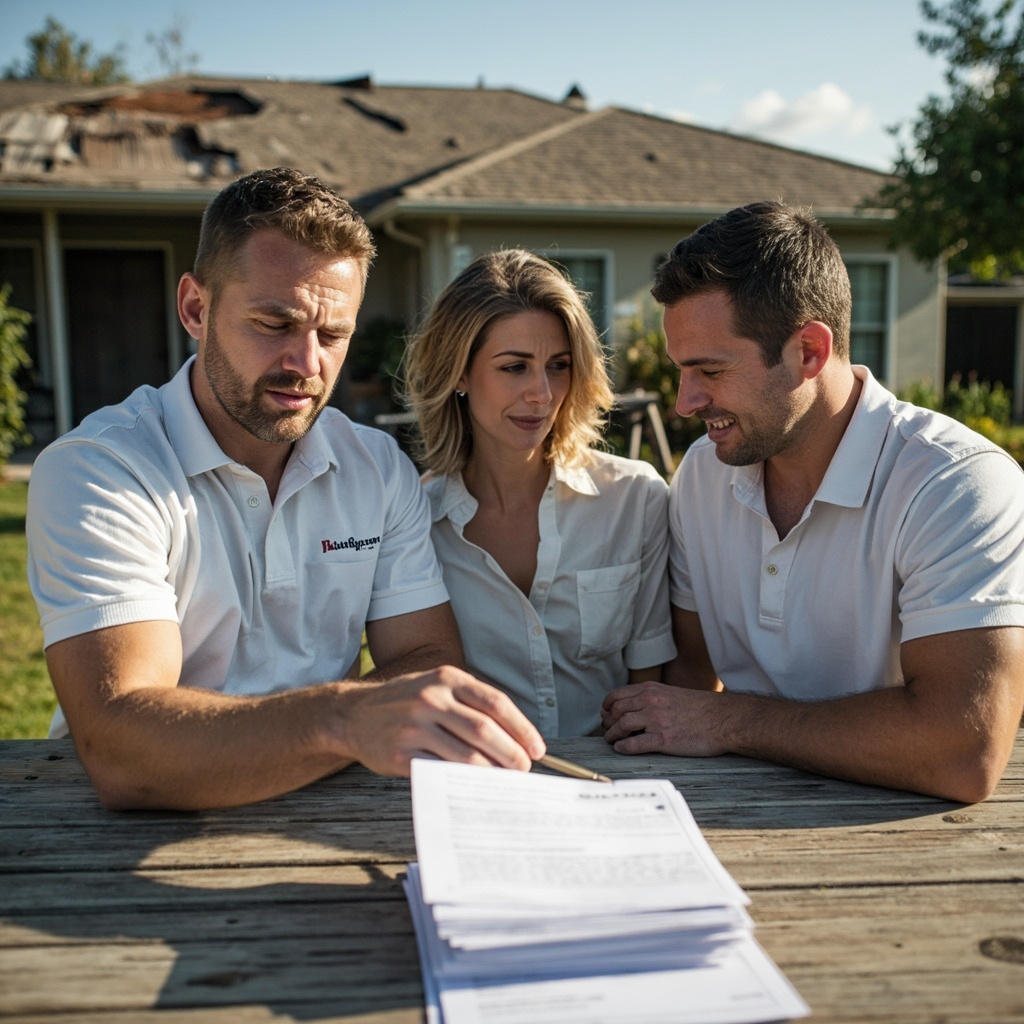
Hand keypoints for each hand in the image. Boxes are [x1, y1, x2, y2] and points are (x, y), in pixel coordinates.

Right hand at [336, 666, 545, 775]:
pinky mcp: (400, 754)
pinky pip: (440, 771)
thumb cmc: (404, 701)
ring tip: (505, 781)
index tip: (537, 748)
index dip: (521, 728)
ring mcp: (414, 726)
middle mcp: (431, 698)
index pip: (495, 703)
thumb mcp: (436, 685)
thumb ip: (469, 704)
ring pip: (466, 754)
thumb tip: (513, 737)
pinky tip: (474, 786)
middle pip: (484, 730)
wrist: (353, 714)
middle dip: (512, 754)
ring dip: (492, 772)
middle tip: (524, 770)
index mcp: (447, 678)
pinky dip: (463, 782)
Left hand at [601, 681, 725, 756]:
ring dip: (612, 735)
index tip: (605, 714)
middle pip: (616, 711)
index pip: (617, 696)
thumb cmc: (700, 708)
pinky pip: (634, 744)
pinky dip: (623, 748)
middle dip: (607, 722)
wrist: (723, 719)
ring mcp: (656, 720)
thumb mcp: (672, 693)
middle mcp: (650, 702)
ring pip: (621, 726)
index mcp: (651, 690)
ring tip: (612, 741)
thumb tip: (632, 706)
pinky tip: (621, 749)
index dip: (607, 707)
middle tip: (607, 730)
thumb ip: (652, 697)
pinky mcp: (664, 739)